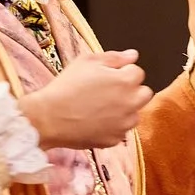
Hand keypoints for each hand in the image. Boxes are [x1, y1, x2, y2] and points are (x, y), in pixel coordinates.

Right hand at [21, 49, 150, 150]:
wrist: (50, 118)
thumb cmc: (66, 87)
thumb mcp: (87, 61)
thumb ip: (114, 57)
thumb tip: (132, 55)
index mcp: (126, 81)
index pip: (138, 72)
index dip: (122, 72)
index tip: (108, 76)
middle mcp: (131, 103)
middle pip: (144, 94)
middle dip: (131, 90)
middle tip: (109, 91)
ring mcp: (124, 124)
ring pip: (134, 114)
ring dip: (124, 110)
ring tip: (100, 107)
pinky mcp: (115, 139)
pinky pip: (121, 131)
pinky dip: (113, 126)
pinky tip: (95, 120)